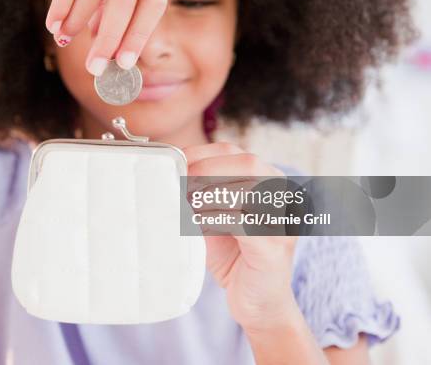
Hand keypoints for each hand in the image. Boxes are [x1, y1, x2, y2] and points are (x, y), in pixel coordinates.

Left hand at [183, 142, 299, 332]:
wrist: (257, 301)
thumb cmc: (234, 254)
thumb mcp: (214, 214)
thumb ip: (200, 192)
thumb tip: (168, 171)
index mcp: (269, 180)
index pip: (233, 151)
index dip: (199, 154)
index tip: (174, 164)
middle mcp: (283, 196)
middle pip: (247, 163)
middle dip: (205, 171)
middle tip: (179, 185)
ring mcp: (283, 222)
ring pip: (247, 191)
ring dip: (208, 196)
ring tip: (186, 206)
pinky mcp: (274, 249)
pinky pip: (242, 224)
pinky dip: (213, 220)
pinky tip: (196, 226)